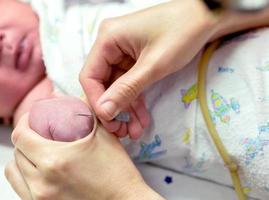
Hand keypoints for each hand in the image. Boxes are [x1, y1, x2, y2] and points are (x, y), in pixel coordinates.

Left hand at [5, 114, 163, 199]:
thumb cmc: (116, 170)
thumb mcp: (104, 135)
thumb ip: (87, 111)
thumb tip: (69, 96)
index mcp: (54, 159)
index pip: (21, 136)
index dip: (24, 121)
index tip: (33, 117)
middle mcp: (42, 181)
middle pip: (17, 153)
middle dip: (26, 137)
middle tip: (40, 131)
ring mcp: (40, 197)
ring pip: (15, 172)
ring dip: (23, 157)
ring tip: (38, 150)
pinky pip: (21, 188)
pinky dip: (26, 175)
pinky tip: (41, 169)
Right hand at [80, 0, 217, 138]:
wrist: (207, 17)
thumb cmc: (182, 33)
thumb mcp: (154, 65)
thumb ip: (127, 89)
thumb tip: (104, 112)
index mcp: (108, 39)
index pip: (90, 76)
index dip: (97, 101)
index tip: (110, 122)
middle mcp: (110, 45)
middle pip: (103, 84)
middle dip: (114, 109)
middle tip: (122, 132)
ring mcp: (123, 52)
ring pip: (117, 87)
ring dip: (126, 109)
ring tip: (135, 131)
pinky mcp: (135, 59)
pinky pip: (130, 83)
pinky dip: (135, 100)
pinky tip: (142, 119)